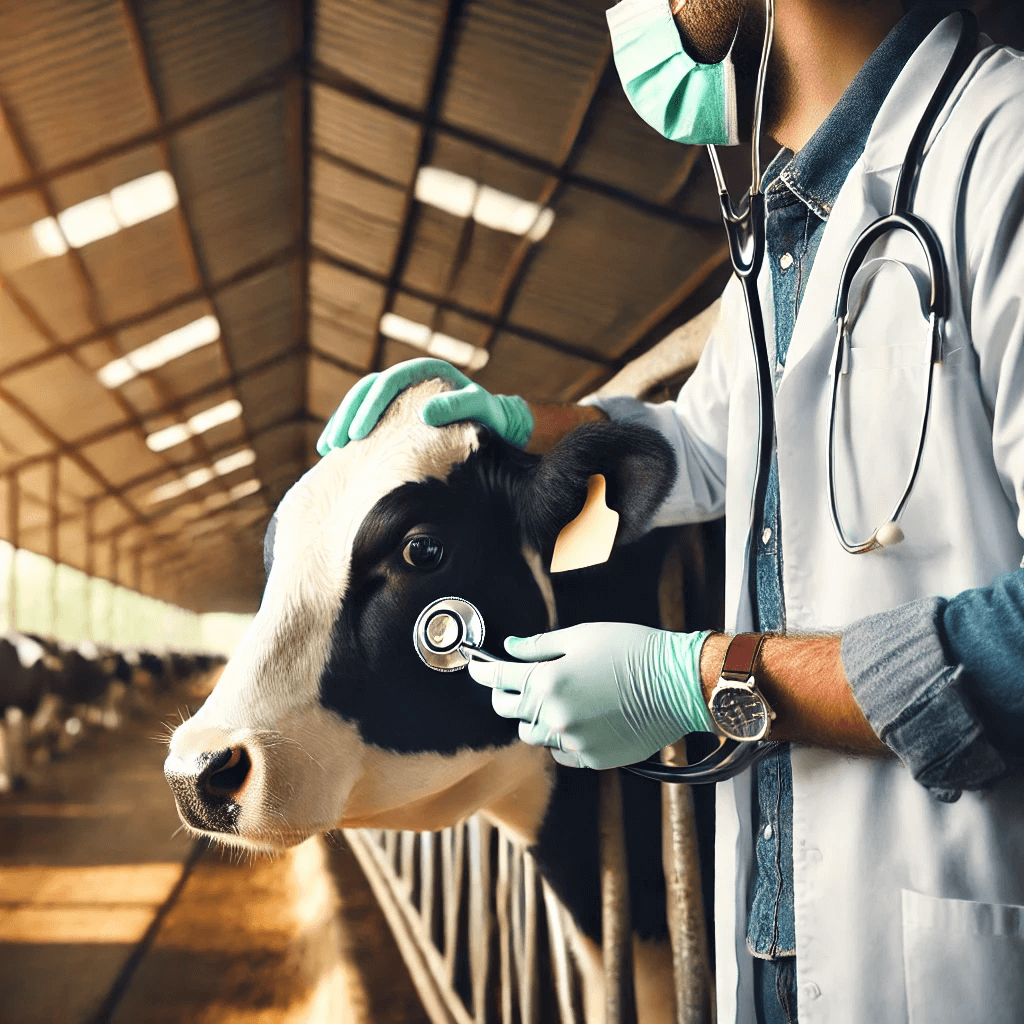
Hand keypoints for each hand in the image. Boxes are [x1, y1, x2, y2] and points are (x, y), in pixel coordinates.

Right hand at [316, 358, 532, 453]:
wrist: (499, 429)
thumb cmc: (493, 419)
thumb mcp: (482, 410)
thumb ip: (458, 407)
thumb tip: (425, 414)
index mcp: (426, 372)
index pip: (389, 381)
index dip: (370, 405)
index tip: (359, 433)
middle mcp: (411, 381)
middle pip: (367, 390)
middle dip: (347, 416)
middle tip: (335, 444)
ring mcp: (403, 398)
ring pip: (361, 403)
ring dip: (342, 424)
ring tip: (327, 449)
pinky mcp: (399, 417)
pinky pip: (368, 420)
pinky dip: (352, 434)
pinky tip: (337, 454)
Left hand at [468, 622, 713, 768]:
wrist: (677, 683)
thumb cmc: (633, 651)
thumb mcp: (582, 636)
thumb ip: (539, 646)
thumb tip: (510, 648)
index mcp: (548, 679)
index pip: (500, 679)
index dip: (483, 671)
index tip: (476, 666)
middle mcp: (554, 714)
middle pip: (509, 710)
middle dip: (503, 695)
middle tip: (510, 683)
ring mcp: (572, 740)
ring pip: (532, 735)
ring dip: (532, 718)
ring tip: (549, 701)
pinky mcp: (591, 758)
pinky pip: (560, 752)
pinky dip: (559, 738)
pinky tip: (574, 720)